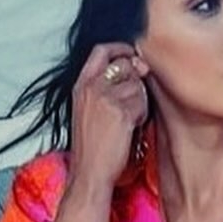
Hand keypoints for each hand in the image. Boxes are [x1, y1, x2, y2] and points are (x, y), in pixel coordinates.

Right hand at [69, 42, 149, 188]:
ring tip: (129, 120)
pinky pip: (142, 103)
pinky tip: (131, 128)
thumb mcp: (88, 110)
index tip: (132, 54)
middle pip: (124, 65)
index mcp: (80, 86)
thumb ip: (104, 88)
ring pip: (137, 85)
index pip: (100, 51)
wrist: (89, 172)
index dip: (120, 49)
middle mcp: (91, 88)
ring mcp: (105, 99)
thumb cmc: (92, 146)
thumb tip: (136, 67)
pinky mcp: (121, 113)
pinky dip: (141, 115)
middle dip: (136, 80)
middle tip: (132, 101)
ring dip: (139, 102)